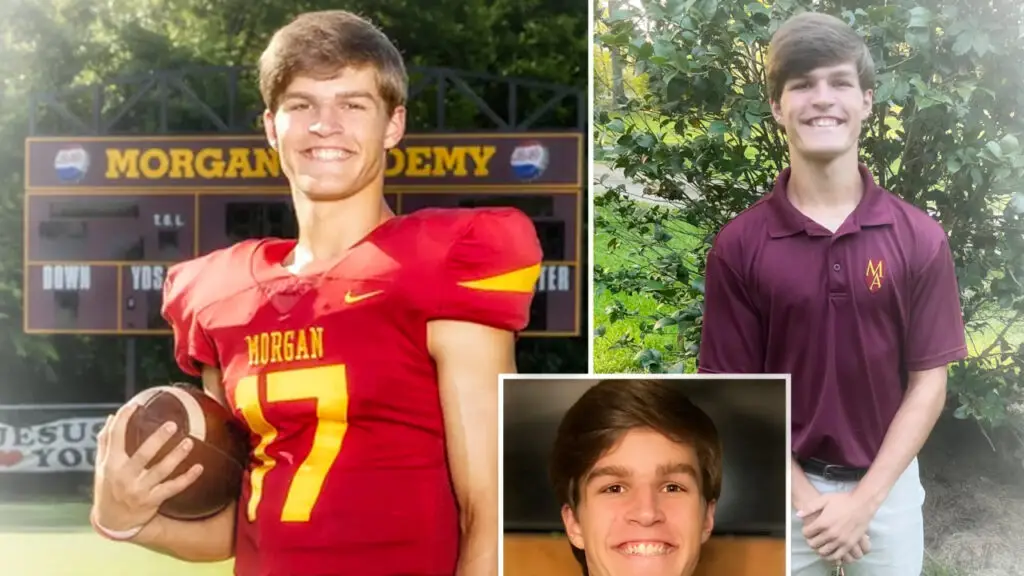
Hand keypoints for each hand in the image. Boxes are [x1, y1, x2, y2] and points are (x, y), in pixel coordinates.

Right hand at [92, 402, 203, 533]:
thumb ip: (106, 443)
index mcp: (110, 464)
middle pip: (143, 455)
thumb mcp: (102, 467)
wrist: (111, 521)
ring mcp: (139, 489)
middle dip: (158, 440)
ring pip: (161, 471)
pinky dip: (187, 478)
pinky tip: (199, 467)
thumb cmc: (108, 487)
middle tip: (172, 425)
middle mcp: (124, 476)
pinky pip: (173, 488)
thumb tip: (111, 418)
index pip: (114, 438)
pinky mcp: (152, 501)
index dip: (123, 420)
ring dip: (176, 456)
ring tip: (189, 442)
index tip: (134, 406)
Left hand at [799, 492, 876, 562]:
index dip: (805, 531)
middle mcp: (831, 533)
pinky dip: (830, 556)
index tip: (808, 530)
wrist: (862, 504)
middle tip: (813, 537)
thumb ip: (810, 507)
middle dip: (811, 541)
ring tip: (821, 544)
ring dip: (819, 549)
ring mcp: (840, 541)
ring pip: (823, 552)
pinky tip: (829, 551)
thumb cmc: (842, 500)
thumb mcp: (824, 499)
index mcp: (823, 522)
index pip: (807, 533)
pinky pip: (836, 556)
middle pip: (813, 544)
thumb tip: (798, 515)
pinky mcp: (849, 545)